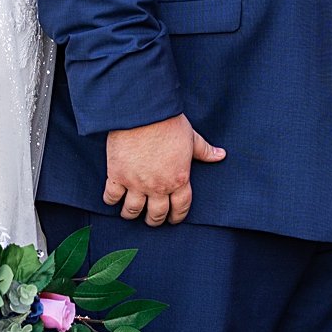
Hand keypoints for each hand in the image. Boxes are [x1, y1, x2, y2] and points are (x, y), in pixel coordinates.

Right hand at [104, 113, 225, 225]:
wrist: (144, 112)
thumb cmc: (169, 122)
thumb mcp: (191, 137)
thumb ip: (205, 150)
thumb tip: (221, 155)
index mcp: (179, 179)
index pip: (180, 208)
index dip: (176, 217)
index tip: (172, 219)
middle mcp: (158, 186)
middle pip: (156, 215)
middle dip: (154, 220)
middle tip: (151, 218)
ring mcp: (136, 183)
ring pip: (132, 211)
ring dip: (131, 214)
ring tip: (130, 212)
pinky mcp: (117, 175)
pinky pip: (112, 197)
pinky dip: (111, 200)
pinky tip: (113, 199)